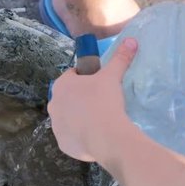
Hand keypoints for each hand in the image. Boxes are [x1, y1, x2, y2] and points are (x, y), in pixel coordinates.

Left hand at [48, 38, 137, 163]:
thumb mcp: (112, 77)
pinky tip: (94, 136)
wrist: (105, 136)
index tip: (98, 83)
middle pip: (68, 98)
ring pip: (68, 119)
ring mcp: (56, 126)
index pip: (71, 76)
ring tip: (98, 121)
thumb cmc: (104, 101)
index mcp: (61, 86)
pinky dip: (80, 137)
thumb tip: (131, 40)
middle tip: (100, 102)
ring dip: (79, 118)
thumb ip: (120, 58)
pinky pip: (71, 138)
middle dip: (81, 99)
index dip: (85, 78)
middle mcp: (53, 105)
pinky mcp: (63, 144)